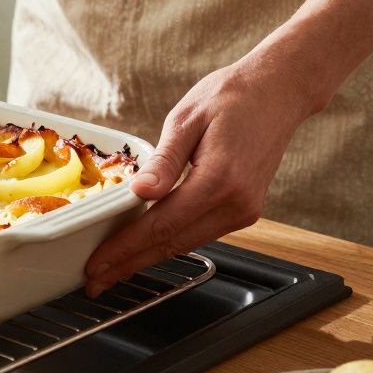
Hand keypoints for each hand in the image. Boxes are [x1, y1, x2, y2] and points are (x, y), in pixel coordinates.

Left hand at [82, 51, 324, 297]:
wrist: (278, 91)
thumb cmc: (231, 97)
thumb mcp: (186, 119)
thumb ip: (164, 161)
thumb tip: (140, 192)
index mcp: (219, 180)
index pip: (161, 225)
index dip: (125, 249)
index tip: (97, 265)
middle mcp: (236, 203)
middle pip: (173, 244)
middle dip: (130, 264)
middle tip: (95, 281)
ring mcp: (245, 210)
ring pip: (187, 243)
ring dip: (148, 257)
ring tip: (113, 269)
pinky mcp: (245, 209)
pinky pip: (200, 232)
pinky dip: (170, 241)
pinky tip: (146, 246)